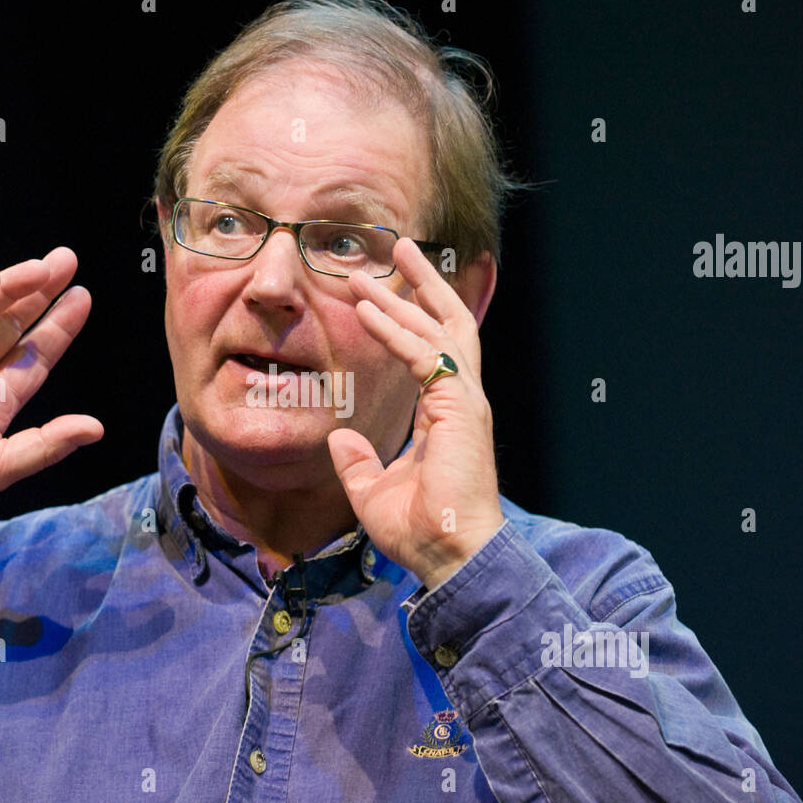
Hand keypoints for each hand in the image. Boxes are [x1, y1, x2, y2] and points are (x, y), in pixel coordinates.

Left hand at [327, 238, 504, 590]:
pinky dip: (395, 329)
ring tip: (388, 255)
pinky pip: (423, 355)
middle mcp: (460, 400)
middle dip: (423, 284)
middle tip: (399, 248)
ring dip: (410, 291)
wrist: (450, 555)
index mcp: (445, 415)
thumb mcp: (372, 490)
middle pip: (446, 324)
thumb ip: (358, 462)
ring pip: (440, 327)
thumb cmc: (421, 531)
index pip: (431, 351)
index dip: (408, 318)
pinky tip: (369, 310)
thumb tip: (338, 439)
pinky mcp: (459, 407)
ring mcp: (464, 400)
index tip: (380, 293)